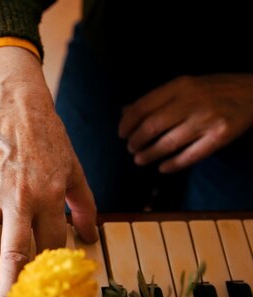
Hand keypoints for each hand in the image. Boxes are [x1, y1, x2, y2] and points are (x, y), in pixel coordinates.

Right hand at [0, 47, 96, 296]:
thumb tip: (90, 236)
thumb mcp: (74, 168)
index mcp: (48, 196)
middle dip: (10, 286)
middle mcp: (18, 197)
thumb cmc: (47, 134)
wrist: (15, 100)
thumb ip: (83, 204)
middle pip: (14, 251)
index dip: (48, 275)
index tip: (43, 296)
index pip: (49, 246)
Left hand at [119, 74, 252, 172]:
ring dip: (149, 154)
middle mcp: (191, 101)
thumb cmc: (215, 88)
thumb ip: (156, 98)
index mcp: (180, 86)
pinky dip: (173, 164)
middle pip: (151, 126)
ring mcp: (206, 120)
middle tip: (130, 148)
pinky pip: (190, 156)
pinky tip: (162, 168)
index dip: (127, 123)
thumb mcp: (185, 85)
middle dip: (136, 141)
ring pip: (168, 143)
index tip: (121, 133)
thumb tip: (125, 111)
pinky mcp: (220, 137)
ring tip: (139, 160)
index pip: (142, 106)